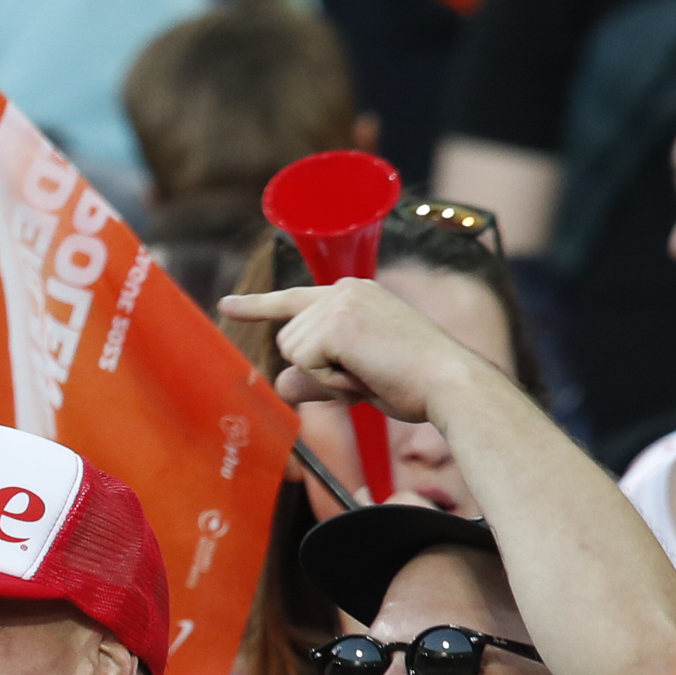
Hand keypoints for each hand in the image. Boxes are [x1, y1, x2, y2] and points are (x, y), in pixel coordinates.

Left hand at [217, 281, 493, 427]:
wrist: (449, 384)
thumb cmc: (413, 383)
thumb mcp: (355, 379)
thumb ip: (315, 377)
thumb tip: (280, 384)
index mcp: (354, 295)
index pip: (293, 300)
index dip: (257, 306)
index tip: (226, 305)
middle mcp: (344, 290)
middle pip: (288, 341)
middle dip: (317, 371)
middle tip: (367, 374)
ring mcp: (339, 303)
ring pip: (293, 353)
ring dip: (325, 377)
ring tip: (370, 372)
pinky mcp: (336, 322)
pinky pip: (304, 364)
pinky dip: (330, 382)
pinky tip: (365, 373)